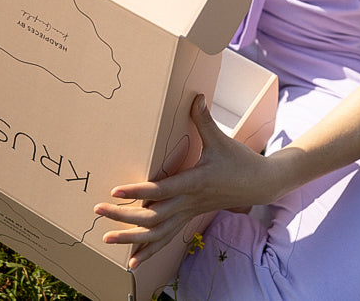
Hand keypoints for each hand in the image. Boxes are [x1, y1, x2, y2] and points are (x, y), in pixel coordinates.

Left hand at [93, 94, 275, 267]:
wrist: (260, 185)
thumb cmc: (240, 161)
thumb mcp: (221, 139)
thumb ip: (204, 119)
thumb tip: (196, 96)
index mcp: (194, 181)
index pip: (161, 189)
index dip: (139, 190)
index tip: (116, 190)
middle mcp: (189, 202)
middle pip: (153, 216)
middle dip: (124, 216)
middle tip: (99, 211)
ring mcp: (189, 212)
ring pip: (157, 233)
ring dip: (131, 238)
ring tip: (106, 239)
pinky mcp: (190, 216)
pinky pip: (166, 238)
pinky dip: (149, 250)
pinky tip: (132, 262)